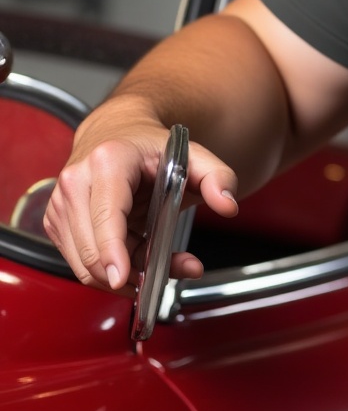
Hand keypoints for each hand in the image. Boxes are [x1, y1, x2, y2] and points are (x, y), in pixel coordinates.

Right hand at [43, 102, 237, 291]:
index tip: (122, 278)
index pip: (105, 216)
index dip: (112, 252)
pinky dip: (110, 271)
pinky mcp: (57, 222)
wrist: (117, 132)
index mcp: (107, 162)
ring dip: (123, 276)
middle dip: (132, 273)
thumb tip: (227, 205)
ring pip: (85, 264)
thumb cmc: (149, 147)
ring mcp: (61, 203)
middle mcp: (75, 181)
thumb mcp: (193, 156)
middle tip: (172, 269)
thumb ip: (218, 177)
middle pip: (93, 250)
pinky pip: (79, 263)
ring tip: (159, 263)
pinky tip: (136, 257)